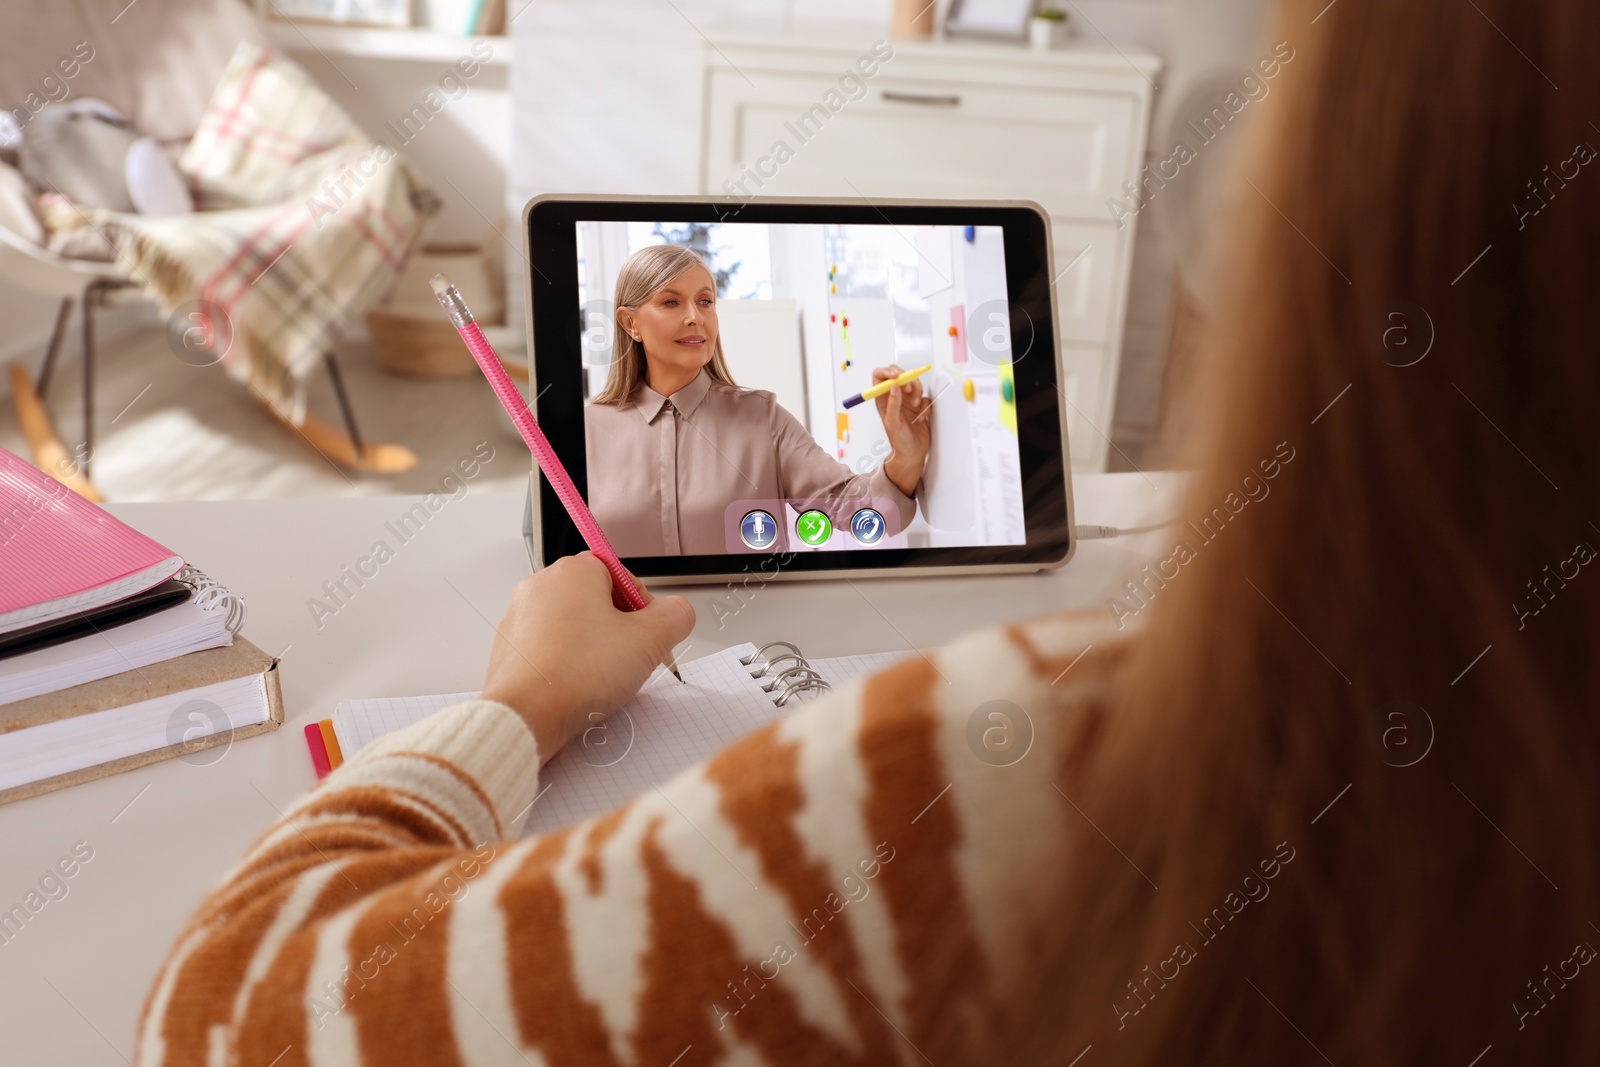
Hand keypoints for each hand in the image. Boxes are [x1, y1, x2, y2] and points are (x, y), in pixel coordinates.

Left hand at [480, 553, 693, 765]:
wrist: (525, 716)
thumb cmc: (576, 676)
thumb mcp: (650, 641)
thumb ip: (676, 616)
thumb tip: (677, 613)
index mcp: (573, 572)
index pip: (622, 575)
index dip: (641, 607)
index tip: (644, 635)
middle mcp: (541, 586)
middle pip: (596, 600)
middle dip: (616, 630)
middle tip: (624, 659)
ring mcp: (520, 616)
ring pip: (573, 626)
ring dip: (592, 649)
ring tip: (598, 678)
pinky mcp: (509, 647)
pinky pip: (550, 648)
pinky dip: (566, 664)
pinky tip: (575, 687)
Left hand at [871, 364, 931, 495]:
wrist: (912, 454)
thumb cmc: (899, 442)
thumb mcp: (892, 423)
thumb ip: (892, 404)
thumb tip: (893, 386)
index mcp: (882, 400)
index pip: (879, 377)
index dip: (887, 372)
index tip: (897, 376)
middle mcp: (894, 398)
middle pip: (899, 375)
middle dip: (907, 379)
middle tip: (909, 390)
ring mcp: (906, 401)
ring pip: (914, 384)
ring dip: (917, 392)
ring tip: (916, 407)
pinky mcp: (919, 406)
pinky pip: (924, 397)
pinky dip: (925, 405)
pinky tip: (921, 417)